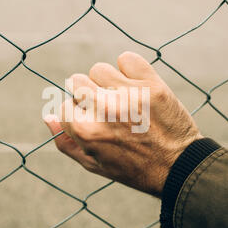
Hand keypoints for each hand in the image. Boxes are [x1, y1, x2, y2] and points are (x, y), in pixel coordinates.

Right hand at [44, 51, 201, 196]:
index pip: (65, 104)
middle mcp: (104, 109)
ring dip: (107, 81)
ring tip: (122, 98)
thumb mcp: (94, 164)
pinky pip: (126, 59)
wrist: (178, 165)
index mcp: (87, 131)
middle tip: (107, 109)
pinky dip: (129, 68)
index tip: (94, 121)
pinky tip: (136, 85)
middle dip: (88, 94)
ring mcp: (128, 94)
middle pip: (77, 82)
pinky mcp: (151, 83)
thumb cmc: (133, 168)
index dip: (78, 113)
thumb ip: (65, 141)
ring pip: (99, 69)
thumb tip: (48, 115)